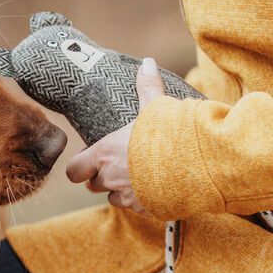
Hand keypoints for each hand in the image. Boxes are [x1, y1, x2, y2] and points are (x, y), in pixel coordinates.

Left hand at [65, 58, 164, 213]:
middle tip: (116, 165)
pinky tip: (156, 188)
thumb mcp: (156, 106)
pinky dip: (142, 201)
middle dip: (101, 177)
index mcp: (104, 154)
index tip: (90, 158)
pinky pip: (137, 208)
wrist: (198, 164)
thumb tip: (147, 62)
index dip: (80, 166)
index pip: (74, 170)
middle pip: (92, 185)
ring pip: (113, 199)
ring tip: (137, 176)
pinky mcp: (146, 210)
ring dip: (120, 190)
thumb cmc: (170, 133)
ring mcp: (128, 197)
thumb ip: (147, 86)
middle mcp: (111, 178)